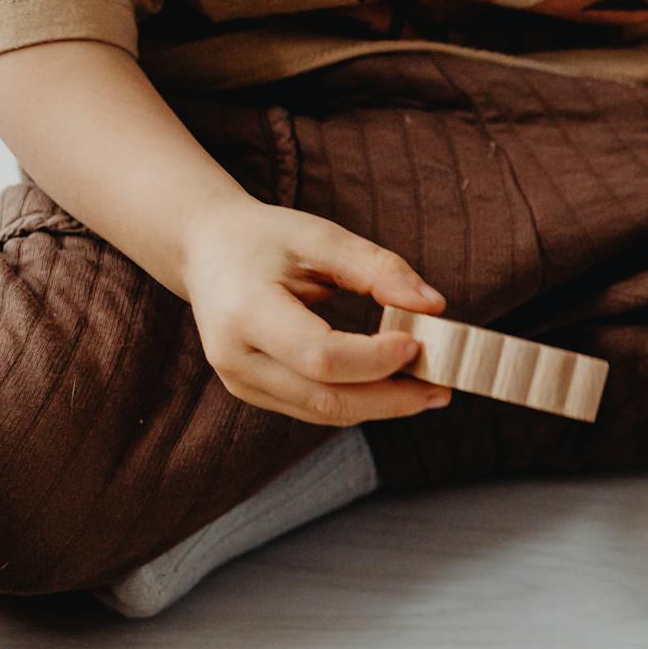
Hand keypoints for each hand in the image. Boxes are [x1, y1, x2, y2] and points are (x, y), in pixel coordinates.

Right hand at [179, 199, 450, 424]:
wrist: (205, 250)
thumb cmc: (264, 238)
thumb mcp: (319, 236)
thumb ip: (377, 268)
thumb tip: (434, 306)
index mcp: (244, 311)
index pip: (321, 356)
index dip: (375, 359)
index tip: (418, 342)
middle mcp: (235, 358)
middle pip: (326, 398)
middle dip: (392, 398)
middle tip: (442, 385)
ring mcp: (241, 383)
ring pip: (325, 412)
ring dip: (383, 406)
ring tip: (429, 388)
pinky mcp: (254, 393)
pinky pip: (317, 409)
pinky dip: (361, 402)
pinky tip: (395, 387)